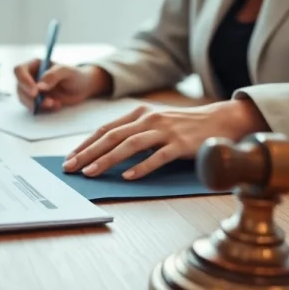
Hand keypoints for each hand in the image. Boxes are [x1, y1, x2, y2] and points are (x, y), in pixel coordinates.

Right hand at [13, 60, 108, 111]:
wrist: (83, 88)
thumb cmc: (75, 75)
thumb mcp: (67, 72)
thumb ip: (53, 75)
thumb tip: (40, 86)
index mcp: (35, 65)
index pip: (20, 70)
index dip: (23, 81)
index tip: (35, 91)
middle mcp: (31, 77)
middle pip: (19, 87)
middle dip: (31, 97)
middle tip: (46, 101)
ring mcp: (33, 90)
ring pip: (24, 99)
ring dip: (37, 104)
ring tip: (54, 103)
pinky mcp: (37, 101)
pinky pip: (33, 107)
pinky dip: (43, 109)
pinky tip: (56, 105)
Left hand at [62, 100, 268, 179]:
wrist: (218, 121)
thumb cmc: (182, 126)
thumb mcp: (155, 123)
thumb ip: (133, 132)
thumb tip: (105, 151)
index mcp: (140, 113)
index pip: (106, 129)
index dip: (86, 143)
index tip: (70, 158)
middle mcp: (149, 119)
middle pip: (112, 136)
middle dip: (88, 153)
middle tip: (71, 168)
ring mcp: (165, 131)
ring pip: (129, 145)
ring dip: (107, 160)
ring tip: (91, 173)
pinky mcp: (180, 144)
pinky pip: (157, 157)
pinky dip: (141, 167)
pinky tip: (128, 176)